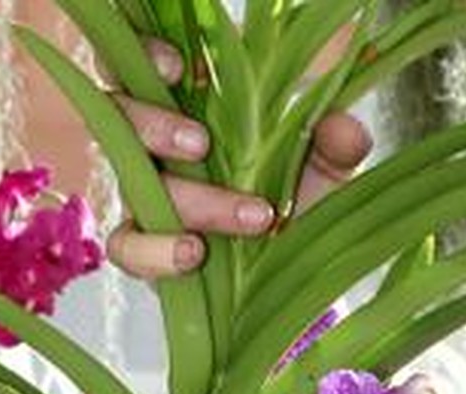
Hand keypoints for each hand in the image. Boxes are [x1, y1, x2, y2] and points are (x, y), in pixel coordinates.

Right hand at [104, 39, 371, 279]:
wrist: (295, 265)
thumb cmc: (293, 200)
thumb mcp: (324, 170)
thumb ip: (336, 145)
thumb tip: (344, 128)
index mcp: (186, 109)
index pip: (141, 66)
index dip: (144, 56)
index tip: (177, 67)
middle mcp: (154, 147)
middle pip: (121, 118)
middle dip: (155, 126)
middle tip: (202, 144)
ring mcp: (144, 196)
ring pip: (131, 184)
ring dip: (185, 197)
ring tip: (249, 215)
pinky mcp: (144, 248)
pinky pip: (127, 248)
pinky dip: (157, 251)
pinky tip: (195, 253)